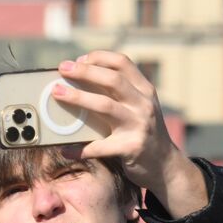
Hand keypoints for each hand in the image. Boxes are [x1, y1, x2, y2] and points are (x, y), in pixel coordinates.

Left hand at [53, 51, 207, 218]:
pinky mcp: (131, 147)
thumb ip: (120, 94)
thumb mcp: (139, 107)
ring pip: (105, 106)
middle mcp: (143, 104)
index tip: (79, 60)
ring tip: (57, 94)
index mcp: (144, 90)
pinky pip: (99, 146)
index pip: (123, 63)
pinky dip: (79, 148)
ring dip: (78, 98)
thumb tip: (81, 83)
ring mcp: (138, 125)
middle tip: (63, 69)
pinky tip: (64, 149)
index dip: (99, 58)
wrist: (165, 164)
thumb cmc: (143, 132)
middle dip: (85, 72)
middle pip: (113, 79)